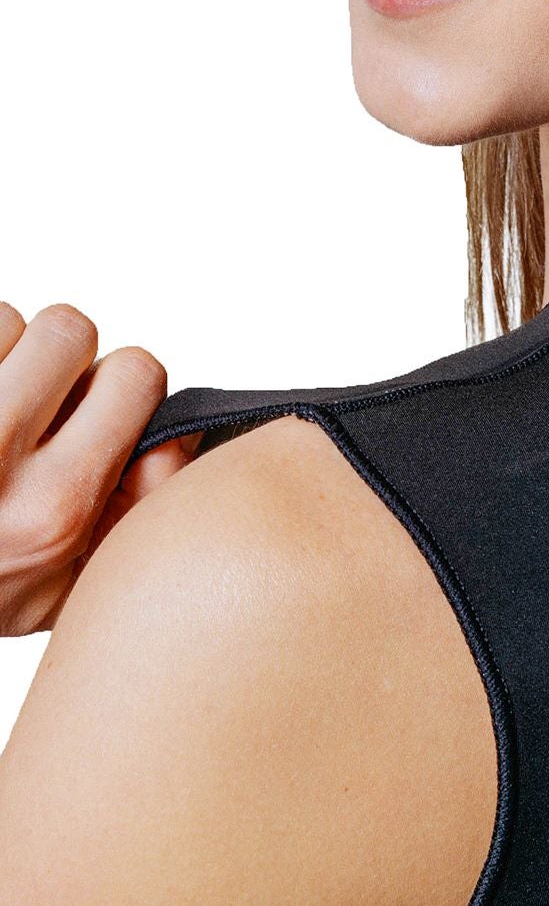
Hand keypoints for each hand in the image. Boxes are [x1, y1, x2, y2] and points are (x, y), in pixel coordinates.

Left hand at [0, 300, 201, 637]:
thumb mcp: (63, 586)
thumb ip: (137, 513)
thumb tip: (174, 436)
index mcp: (54, 504)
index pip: (137, 372)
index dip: (126, 390)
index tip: (103, 418)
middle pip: (71, 329)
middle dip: (65, 360)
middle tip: (44, 404)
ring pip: (5, 319)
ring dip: (4, 354)